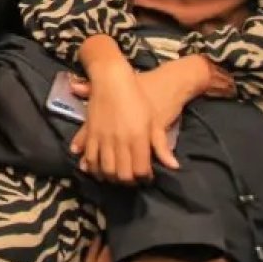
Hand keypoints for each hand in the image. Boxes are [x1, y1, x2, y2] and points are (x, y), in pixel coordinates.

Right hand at [68, 64, 167, 184]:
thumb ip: (161, 145)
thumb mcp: (153, 121)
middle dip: (127, 182)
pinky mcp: (90, 132)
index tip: (146, 177)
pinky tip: (98, 169)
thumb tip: (173, 166)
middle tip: (132, 180)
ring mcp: (103, 137)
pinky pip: (89, 156)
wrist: (113, 79)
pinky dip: (92, 167)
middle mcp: (119, 140)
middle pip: (121, 174)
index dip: (143, 178)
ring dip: (110, 177)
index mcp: (137, 138)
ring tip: (116, 177)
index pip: (140, 170)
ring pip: (104, 169)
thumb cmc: (138, 98)